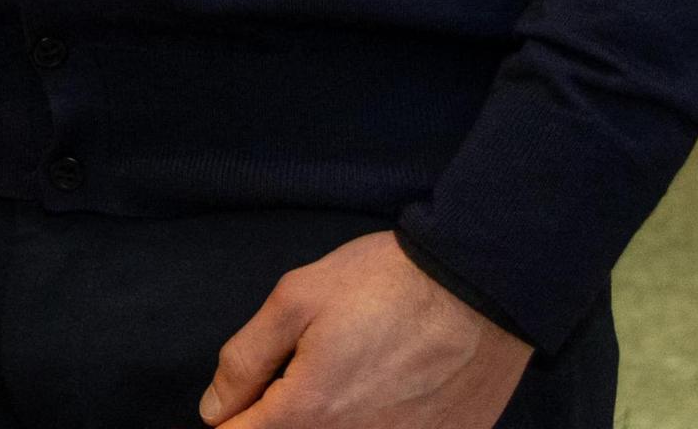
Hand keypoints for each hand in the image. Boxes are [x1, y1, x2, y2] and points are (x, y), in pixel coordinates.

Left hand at [200, 232, 527, 428]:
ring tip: (356, 375)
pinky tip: (392, 390)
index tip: (254, 388)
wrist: (482, 285)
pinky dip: (381, 422)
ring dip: (332, 419)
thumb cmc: (387, 283)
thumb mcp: (296, 298)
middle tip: (310, 373)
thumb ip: (245, 360)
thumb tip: (214, 409)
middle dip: (285, 416)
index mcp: (308, 412)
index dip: (236, 414)